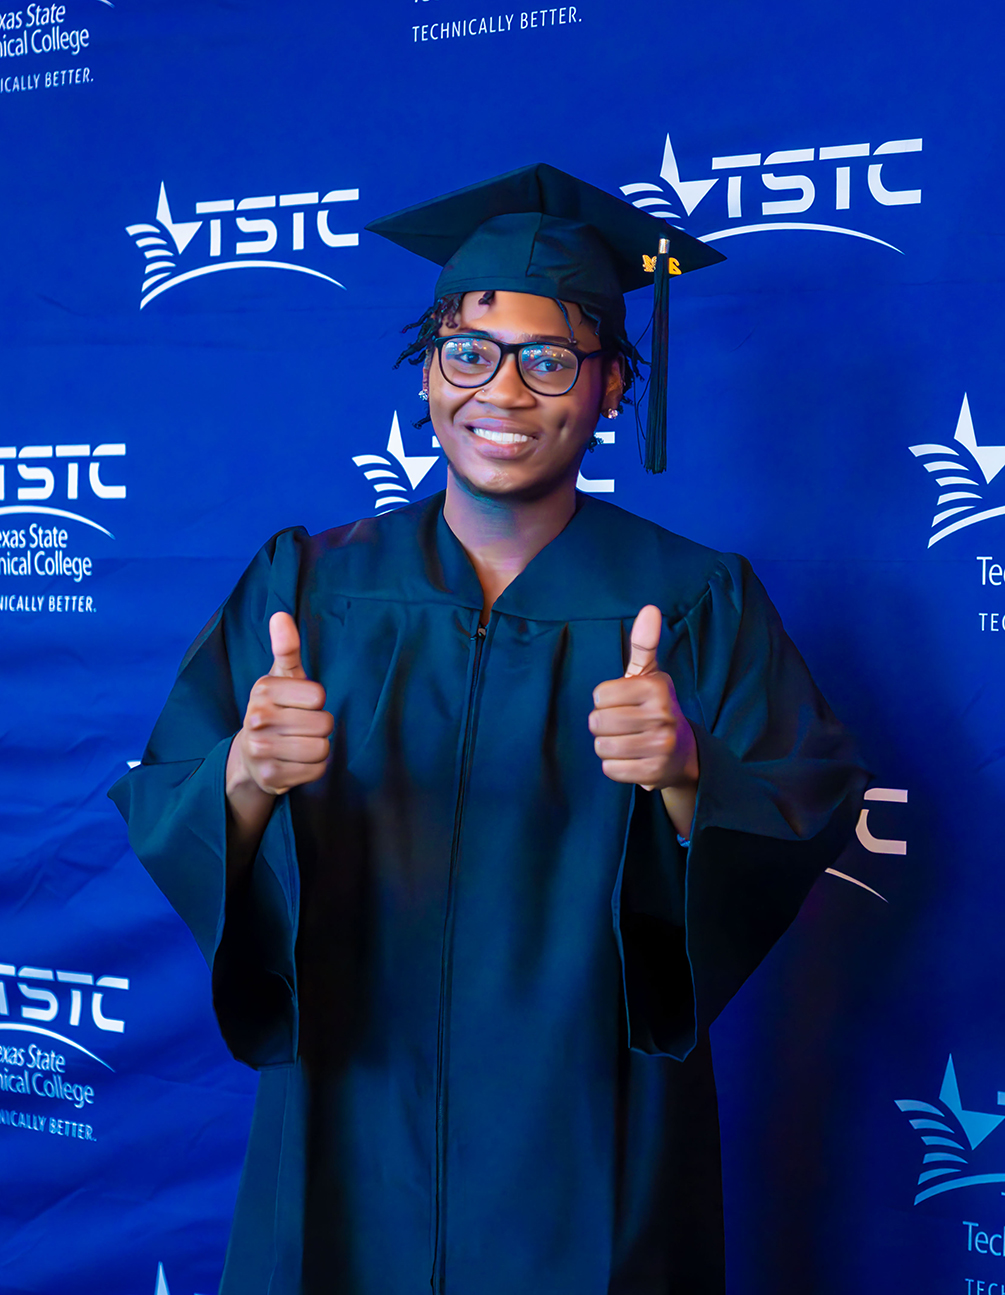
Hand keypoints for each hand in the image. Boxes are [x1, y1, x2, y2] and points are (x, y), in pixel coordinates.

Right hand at [227, 612, 333, 797]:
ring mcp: (261, 750)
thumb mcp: (281, 678)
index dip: (316, 701)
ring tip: (299, 743)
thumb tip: (281, 615)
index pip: (318, 695)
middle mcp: (256, 719)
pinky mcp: (270, 777)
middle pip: (324, 723)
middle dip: (320, 726)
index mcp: (262, 689)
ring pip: (322, 749)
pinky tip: (296, 762)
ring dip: (319, 748)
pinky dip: (313, 768)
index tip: (300, 704)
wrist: (250, 757)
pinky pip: (316, 771)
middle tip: (301, 727)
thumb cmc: (276, 710)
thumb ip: (286, 648)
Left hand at [588, 605, 698, 795]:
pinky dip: (615, 766)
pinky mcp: (654, 773)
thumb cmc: (655, 708)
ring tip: (628, 741)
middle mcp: (663, 716)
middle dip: (604, 724)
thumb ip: (644, 643)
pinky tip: (632, 758)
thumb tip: (650, 608)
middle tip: (624, 724)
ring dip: (608, 746)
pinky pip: (610, 769)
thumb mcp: (649, 675)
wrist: (683, 753)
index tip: (623, 703)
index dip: (605, 700)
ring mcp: (660, 747)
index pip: (600, 696)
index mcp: (657, 688)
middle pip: (597, 722)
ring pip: (602, 747)